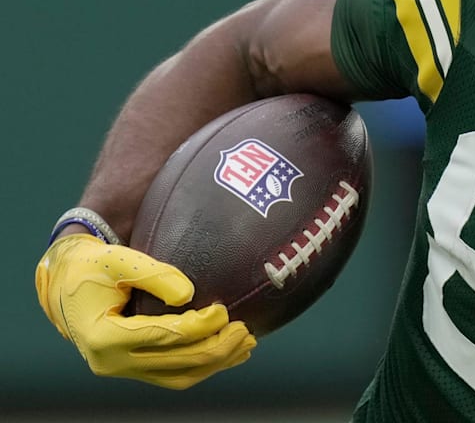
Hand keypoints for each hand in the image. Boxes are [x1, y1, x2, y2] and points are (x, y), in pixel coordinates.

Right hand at [35, 234, 255, 389]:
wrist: (66, 283)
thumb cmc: (92, 266)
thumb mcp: (118, 260)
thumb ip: (154, 274)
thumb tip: (189, 293)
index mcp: (104, 336)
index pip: (164, 337)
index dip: (199, 326)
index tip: (224, 310)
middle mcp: (110, 361)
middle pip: (178, 362)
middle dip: (216, 349)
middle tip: (244, 330)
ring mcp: (122, 369)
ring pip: (179, 376)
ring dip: (215, 363)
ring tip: (245, 344)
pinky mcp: (133, 369)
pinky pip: (173, 375)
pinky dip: (202, 366)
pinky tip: (227, 353)